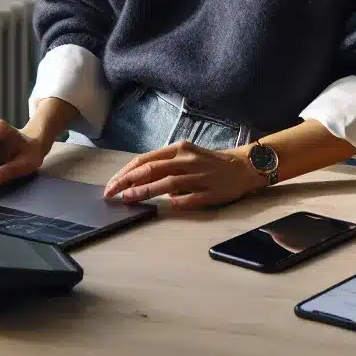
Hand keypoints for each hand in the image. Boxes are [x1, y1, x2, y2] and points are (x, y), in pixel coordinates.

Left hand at [102, 140, 263, 209]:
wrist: (243, 167)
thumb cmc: (209, 162)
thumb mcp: (186, 156)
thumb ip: (165, 166)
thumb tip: (141, 181)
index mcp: (179, 149)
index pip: (145, 159)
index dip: (125, 172)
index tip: (111, 184)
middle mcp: (187, 159)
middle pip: (152, 169)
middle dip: (128, 181)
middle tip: (111, 193)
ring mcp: (199, 176)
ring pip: (167, 182)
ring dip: (145, 191)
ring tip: (128, 199)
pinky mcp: (210, 192)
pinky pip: (188, 198)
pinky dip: (174, 202)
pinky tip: (163, 207)